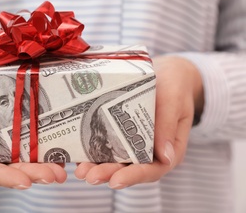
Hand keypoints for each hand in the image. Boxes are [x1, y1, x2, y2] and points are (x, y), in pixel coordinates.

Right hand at [0, 64, 66, 188]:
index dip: (6, 178)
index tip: (25, 181)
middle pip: (12, 170)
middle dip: (33, 174)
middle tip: (53, 175)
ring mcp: (5, 144)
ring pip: (25, 160)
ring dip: (44, 166)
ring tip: (61, 170)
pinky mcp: (17, 132)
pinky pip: (32, 143)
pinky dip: (47, 149)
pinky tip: (62, 151)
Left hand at [74, 55, 203, 188]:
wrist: (166, 73)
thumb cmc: (174, 86)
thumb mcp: (173, 100)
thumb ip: (168, 126)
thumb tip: (166, 158)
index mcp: (171, 149)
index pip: (153, 169)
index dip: (134, 177)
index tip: (116, 181)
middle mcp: (152, 151)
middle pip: (130, 168)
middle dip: (108, 173)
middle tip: (89, 176)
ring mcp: (136, 144)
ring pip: (117, 161)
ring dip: (98, 167)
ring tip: (81, 171)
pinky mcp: (122, 134)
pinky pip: (109, 146)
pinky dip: (94, 151)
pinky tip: (79, 154)